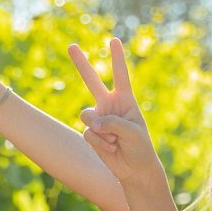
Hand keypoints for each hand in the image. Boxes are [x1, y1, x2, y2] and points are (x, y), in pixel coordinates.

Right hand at [67, 37, 159, 184]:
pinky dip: (100, 143)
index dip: (117, 58)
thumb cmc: (140, 148)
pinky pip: (88, 133)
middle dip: (81, 63)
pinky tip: (111, 148)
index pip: (121, 76)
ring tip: (115, 140)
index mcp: (125, 100)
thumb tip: (92, 122)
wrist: (134, 169)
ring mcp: (99, 118)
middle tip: (71, 45)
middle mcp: (109, 105)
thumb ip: (112, 122)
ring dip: (102, 130)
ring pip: (87, 115)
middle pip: (92, 81)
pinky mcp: (91, 132)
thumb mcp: (133, 132)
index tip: (114, 40)